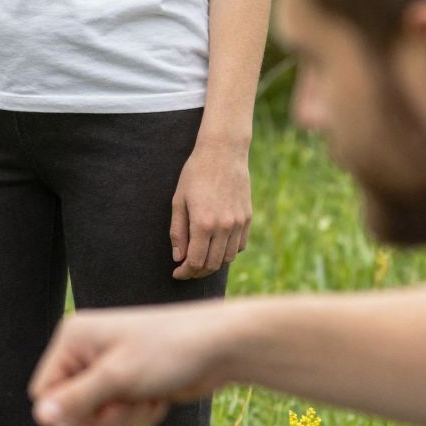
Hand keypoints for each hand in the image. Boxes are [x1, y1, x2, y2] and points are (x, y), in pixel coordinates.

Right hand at [28, 301, 230, 425]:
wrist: (219, 347)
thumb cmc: (170, 349)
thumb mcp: (117, 377)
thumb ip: (75, 399)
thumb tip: (40, 417)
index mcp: (72, 339)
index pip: (43, 391)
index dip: (68, 410)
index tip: (99, 407)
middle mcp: (84, 352)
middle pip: (70, 408)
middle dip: (104, 413)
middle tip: (130, 400)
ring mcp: (106, 368)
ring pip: (97, 415)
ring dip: (125, 415)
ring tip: (148, 395)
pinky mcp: (126, 382)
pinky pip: (118, 414)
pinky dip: (139, 413)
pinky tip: (156, 395)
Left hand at [170, 140, 251, 280]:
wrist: (223, 152)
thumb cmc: (195, 174)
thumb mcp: (178, 201)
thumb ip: (177, 232)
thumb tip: (179, 258)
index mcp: (203, 223)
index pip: (195, 261)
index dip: (185, 272)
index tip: (177, 273)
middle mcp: (224, 226)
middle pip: (212, 264)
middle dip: (197, 272)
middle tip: (186, 270)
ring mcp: (238, 223)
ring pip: (228, 258)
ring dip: (213, 264)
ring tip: (200, 260)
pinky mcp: (248, 217)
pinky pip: (240, 246)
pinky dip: (228, 252)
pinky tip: (216, 248)